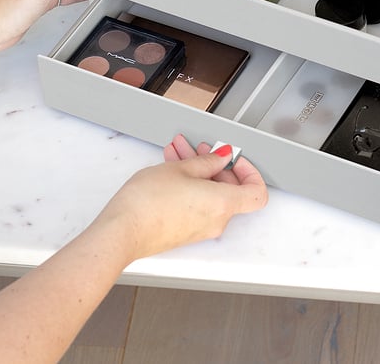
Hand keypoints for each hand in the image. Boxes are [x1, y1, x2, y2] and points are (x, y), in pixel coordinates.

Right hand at [95, 137, 267, 261]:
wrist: (121, 232)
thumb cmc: (148, 204)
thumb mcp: (181, 169)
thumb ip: (207, 161)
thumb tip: (220, 159)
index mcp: (223, 204)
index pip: (257, 193)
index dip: (250, 172)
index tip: (235, 158)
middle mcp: (216, 220)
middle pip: (230, 189)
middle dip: (215, 164)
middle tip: (200, 148)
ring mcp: (200, 228)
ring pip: (209, 193)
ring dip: (197, 170)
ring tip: (178, 152)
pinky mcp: (184, 231)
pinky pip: (196, 203)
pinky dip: (188, 184)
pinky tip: (171, 167)